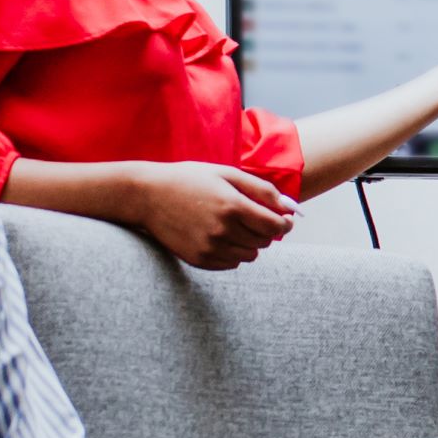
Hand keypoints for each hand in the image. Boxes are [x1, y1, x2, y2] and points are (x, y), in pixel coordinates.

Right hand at [129, 159, 294, 269]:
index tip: (286, 220)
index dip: (285, 224)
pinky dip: (232, 253)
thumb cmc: (190, 180)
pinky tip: (219, 235)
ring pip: (249, 256)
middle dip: (265, 231)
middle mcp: (223, 231)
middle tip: (253, 217)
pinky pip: (231, 264)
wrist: (148, 196)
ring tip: (233, 225)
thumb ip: (261, 190)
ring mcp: (210, 248)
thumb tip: (289, 207)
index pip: (275, 226)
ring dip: (249, 243)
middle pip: (264, 242)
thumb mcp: (227, 174)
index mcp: (233, 206)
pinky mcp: (199, 260)